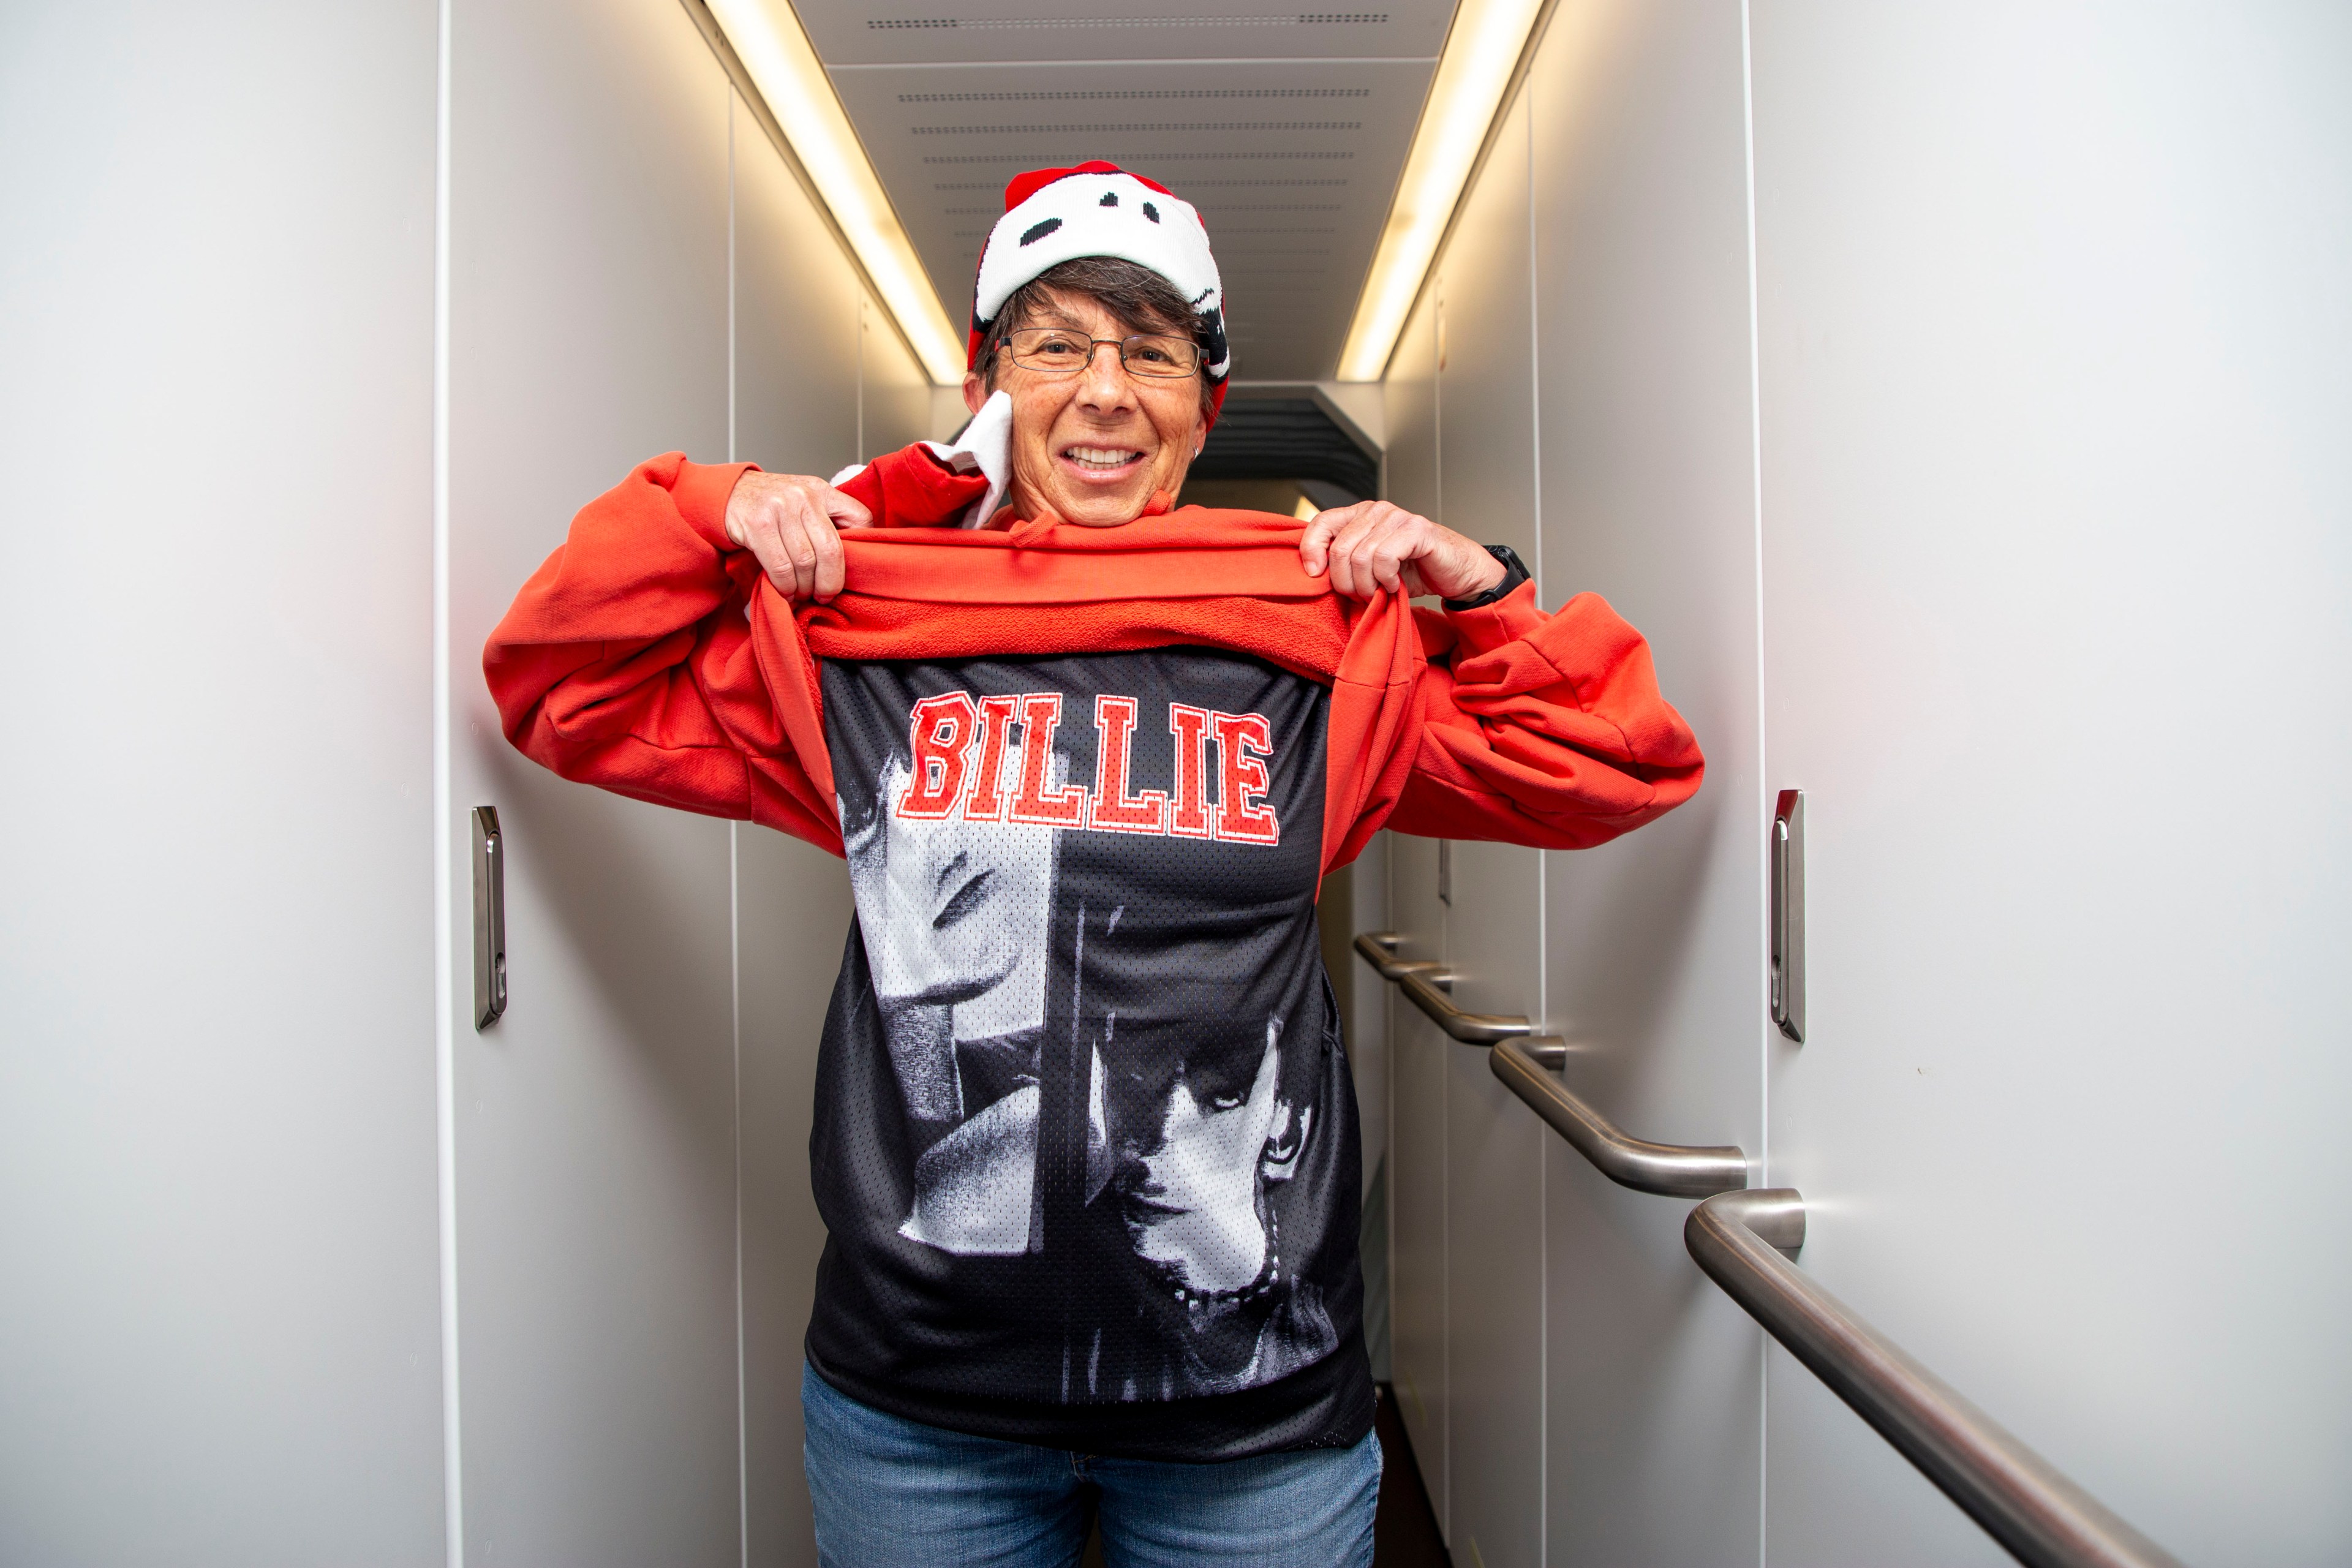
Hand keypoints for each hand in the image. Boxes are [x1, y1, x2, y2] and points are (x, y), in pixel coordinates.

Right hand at [724, 471, 871, 603]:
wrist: (728, 494)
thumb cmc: (771, 505)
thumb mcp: (804, 502)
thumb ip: (827, 521)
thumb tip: (853, 558)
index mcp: (822, 490)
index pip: (860, 518)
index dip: (863, 549)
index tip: (854, 571)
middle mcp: (804, 496)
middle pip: (831, 550)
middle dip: (830, 581)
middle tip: (824, 595)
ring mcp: (780, 508)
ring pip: (805, 562)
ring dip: (804, 588)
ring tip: (801, 594)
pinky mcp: (758, 524)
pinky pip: (780, 567)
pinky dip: (785, 586)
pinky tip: (786, 591)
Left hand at [1298, 501, 1507, 601]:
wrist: (1455, 575)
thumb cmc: (1413, 571)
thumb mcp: (1369, 568)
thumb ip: (1344, 562)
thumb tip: (1312, 571)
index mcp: (1360, 515)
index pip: (1321, 522)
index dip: (1310, 549)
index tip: (1314, 575)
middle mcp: (1377, 510)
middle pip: (1339, 548)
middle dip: (1345, 582)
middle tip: (1362, 595)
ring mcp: (1397, 517)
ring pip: (1360, 556)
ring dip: (1367, 586)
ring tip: (1380, 591)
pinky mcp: (1416, 530)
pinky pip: (1384, 558)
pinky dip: (1386, 580)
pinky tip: (1396, 585)